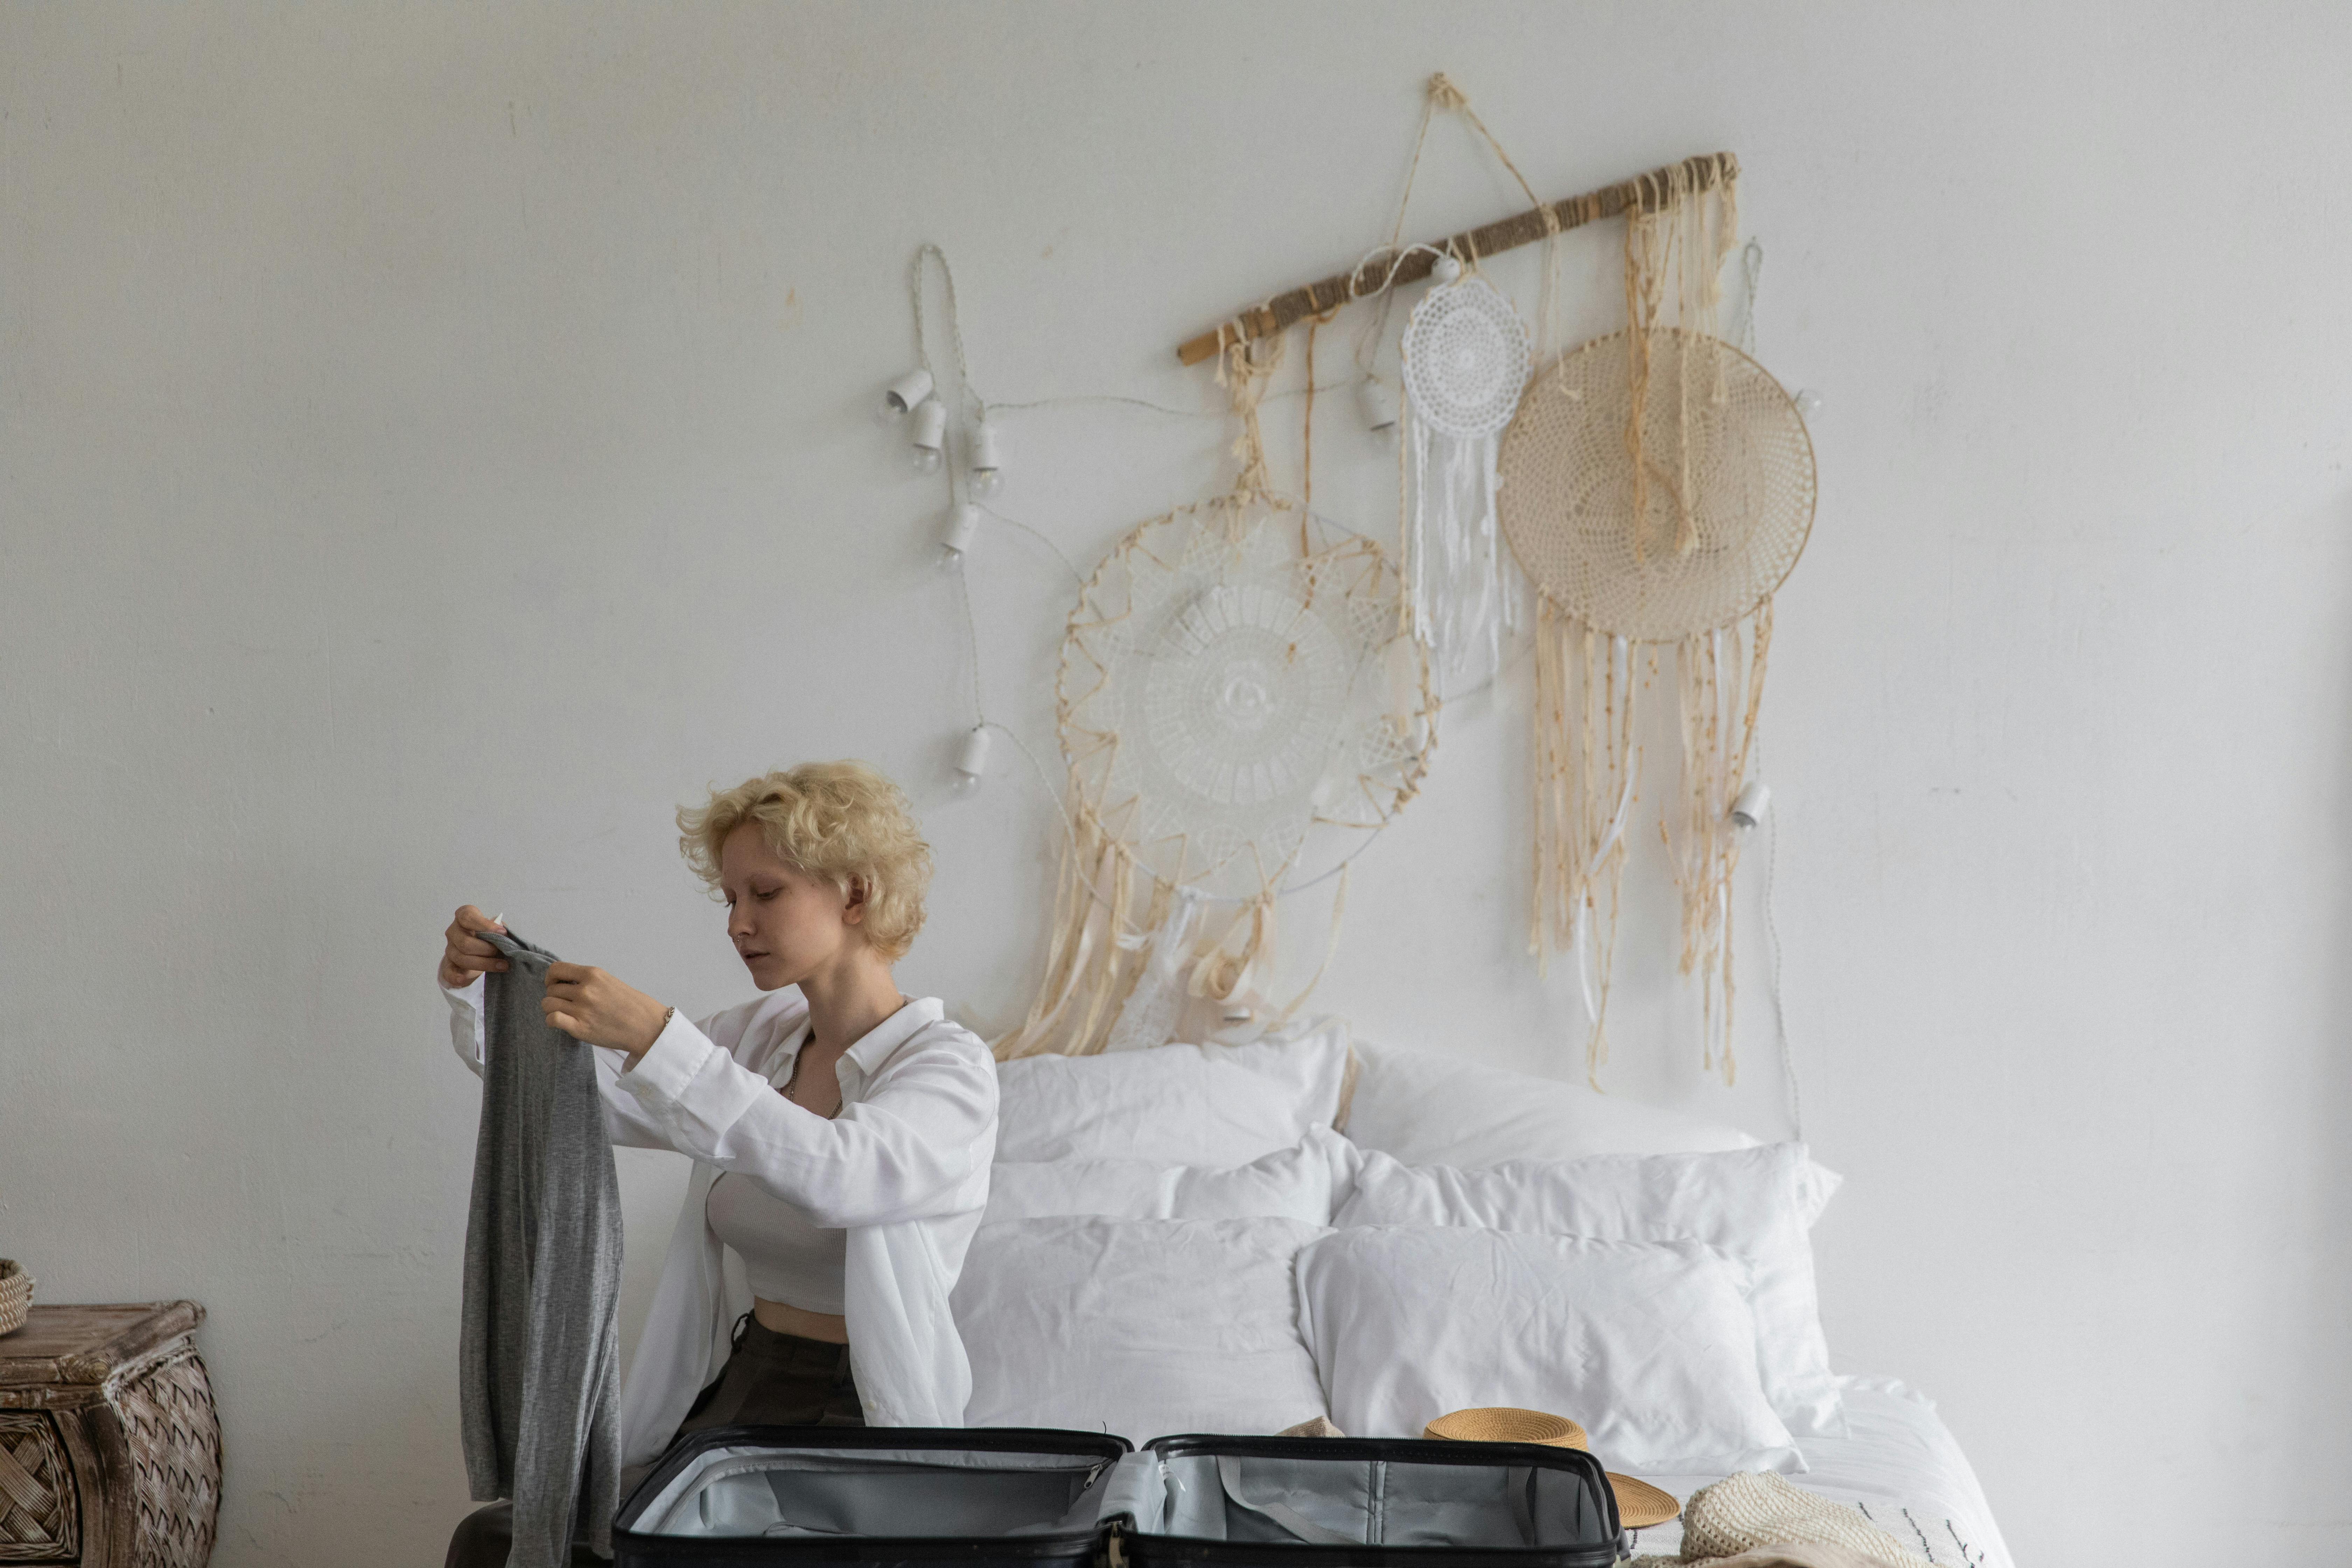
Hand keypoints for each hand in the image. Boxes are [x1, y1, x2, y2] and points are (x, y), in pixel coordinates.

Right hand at [439, 905, 508, 988]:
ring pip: (462, 958)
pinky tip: (463, 979)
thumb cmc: (489, 934)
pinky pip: (449, 972)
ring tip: (502, 966)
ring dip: (484, 964)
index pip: (467, 917)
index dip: (485, 926)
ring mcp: (449, 949)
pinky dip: (456, 977)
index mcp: (463, 916)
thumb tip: (506, 938)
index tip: (503, 933)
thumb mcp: (495, 927)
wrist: (480, 947)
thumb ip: (499, 930)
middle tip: (500, 951)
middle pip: (465, 943)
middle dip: (486, 949)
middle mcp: (453, 932)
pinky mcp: (449, 965)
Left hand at [541, 962, 670, 1059]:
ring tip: (564, 1013)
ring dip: (552, 1008)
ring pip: (547, 1004)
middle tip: (566, 1003)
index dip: (550, 978)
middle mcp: (585, 990)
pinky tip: (561, 1022)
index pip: (556, 969)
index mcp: (593, 974)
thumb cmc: (631, 1005)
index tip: (554, 984)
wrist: (646, 1026)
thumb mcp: (608, 981)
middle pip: (551, 989)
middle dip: (555, 996)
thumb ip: (587, 980)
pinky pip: (552, 1019)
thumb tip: (563, 983)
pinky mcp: (580, 1028)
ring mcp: (582, 1009)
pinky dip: (552, 1020)